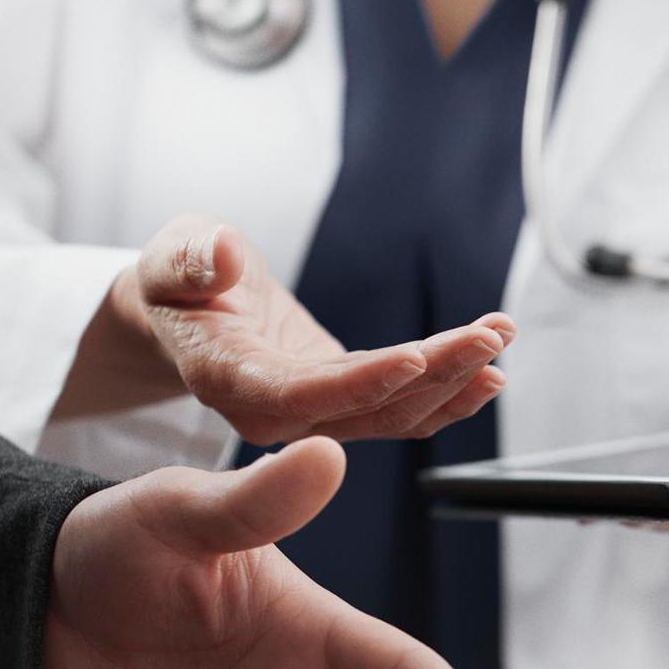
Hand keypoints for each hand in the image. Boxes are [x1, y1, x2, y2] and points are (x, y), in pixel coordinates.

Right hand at [56, 215, 513, 444]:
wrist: (187, 312)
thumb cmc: (176, 283)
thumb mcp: (169, 258)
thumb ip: (189, 262)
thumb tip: (222, 255)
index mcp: (230, 382)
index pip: (301, 395)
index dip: (362, 381)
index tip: (417, 355)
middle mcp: (278, 413)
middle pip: (366, 407)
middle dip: (435, 372)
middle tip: (488, 336)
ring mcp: (316, 413)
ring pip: (395, 413)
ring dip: (454, 380)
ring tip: (499, 338)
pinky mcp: (344, 401)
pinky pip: (401, 408)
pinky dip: (448, 392)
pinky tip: (488, 371)